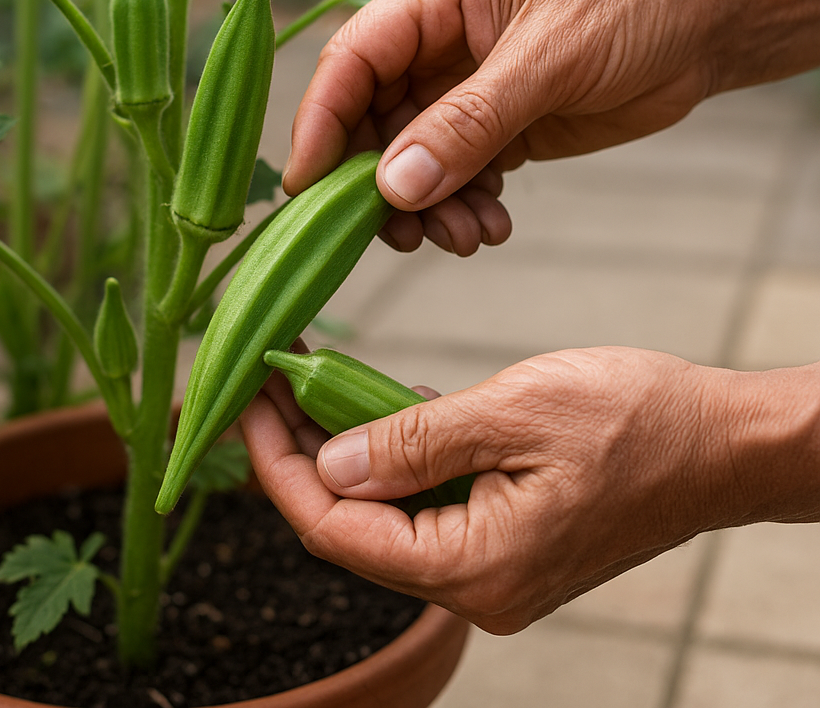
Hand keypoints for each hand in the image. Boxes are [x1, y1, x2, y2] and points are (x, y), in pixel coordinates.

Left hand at [241, 349, 819, 632]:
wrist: (723, 444)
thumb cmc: (638, 421)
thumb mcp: (515, 412)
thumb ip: (415, 441)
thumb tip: (328, 463)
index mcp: (475, 566)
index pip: (338, 528)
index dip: (278, 466)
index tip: (244, 402)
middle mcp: (476, 583)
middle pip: (353, 524)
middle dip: (300, 453)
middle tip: (265, 384)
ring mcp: (492, 565)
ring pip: (386, 512)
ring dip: (344, 450)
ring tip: (304, 386)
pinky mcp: (506, 537)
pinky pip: (426, 504)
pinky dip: (394, 456)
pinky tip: (378, 407)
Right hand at [285, 0, 717, 254]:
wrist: (699, 29)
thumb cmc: (628, 10)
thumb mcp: (548, 61)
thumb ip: (469, 124)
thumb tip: (394, 186)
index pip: (351, 61)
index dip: (321, 124)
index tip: (307, 188)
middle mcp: (431, 43)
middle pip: (371, 121)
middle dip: (383, 183)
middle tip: (403, 234)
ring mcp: (458, 88)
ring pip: (408, 160)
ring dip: (427, 207)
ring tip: (468, 237)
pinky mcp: (488, 127)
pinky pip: (451, 176)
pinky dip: (462, 207)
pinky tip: (492, 226)